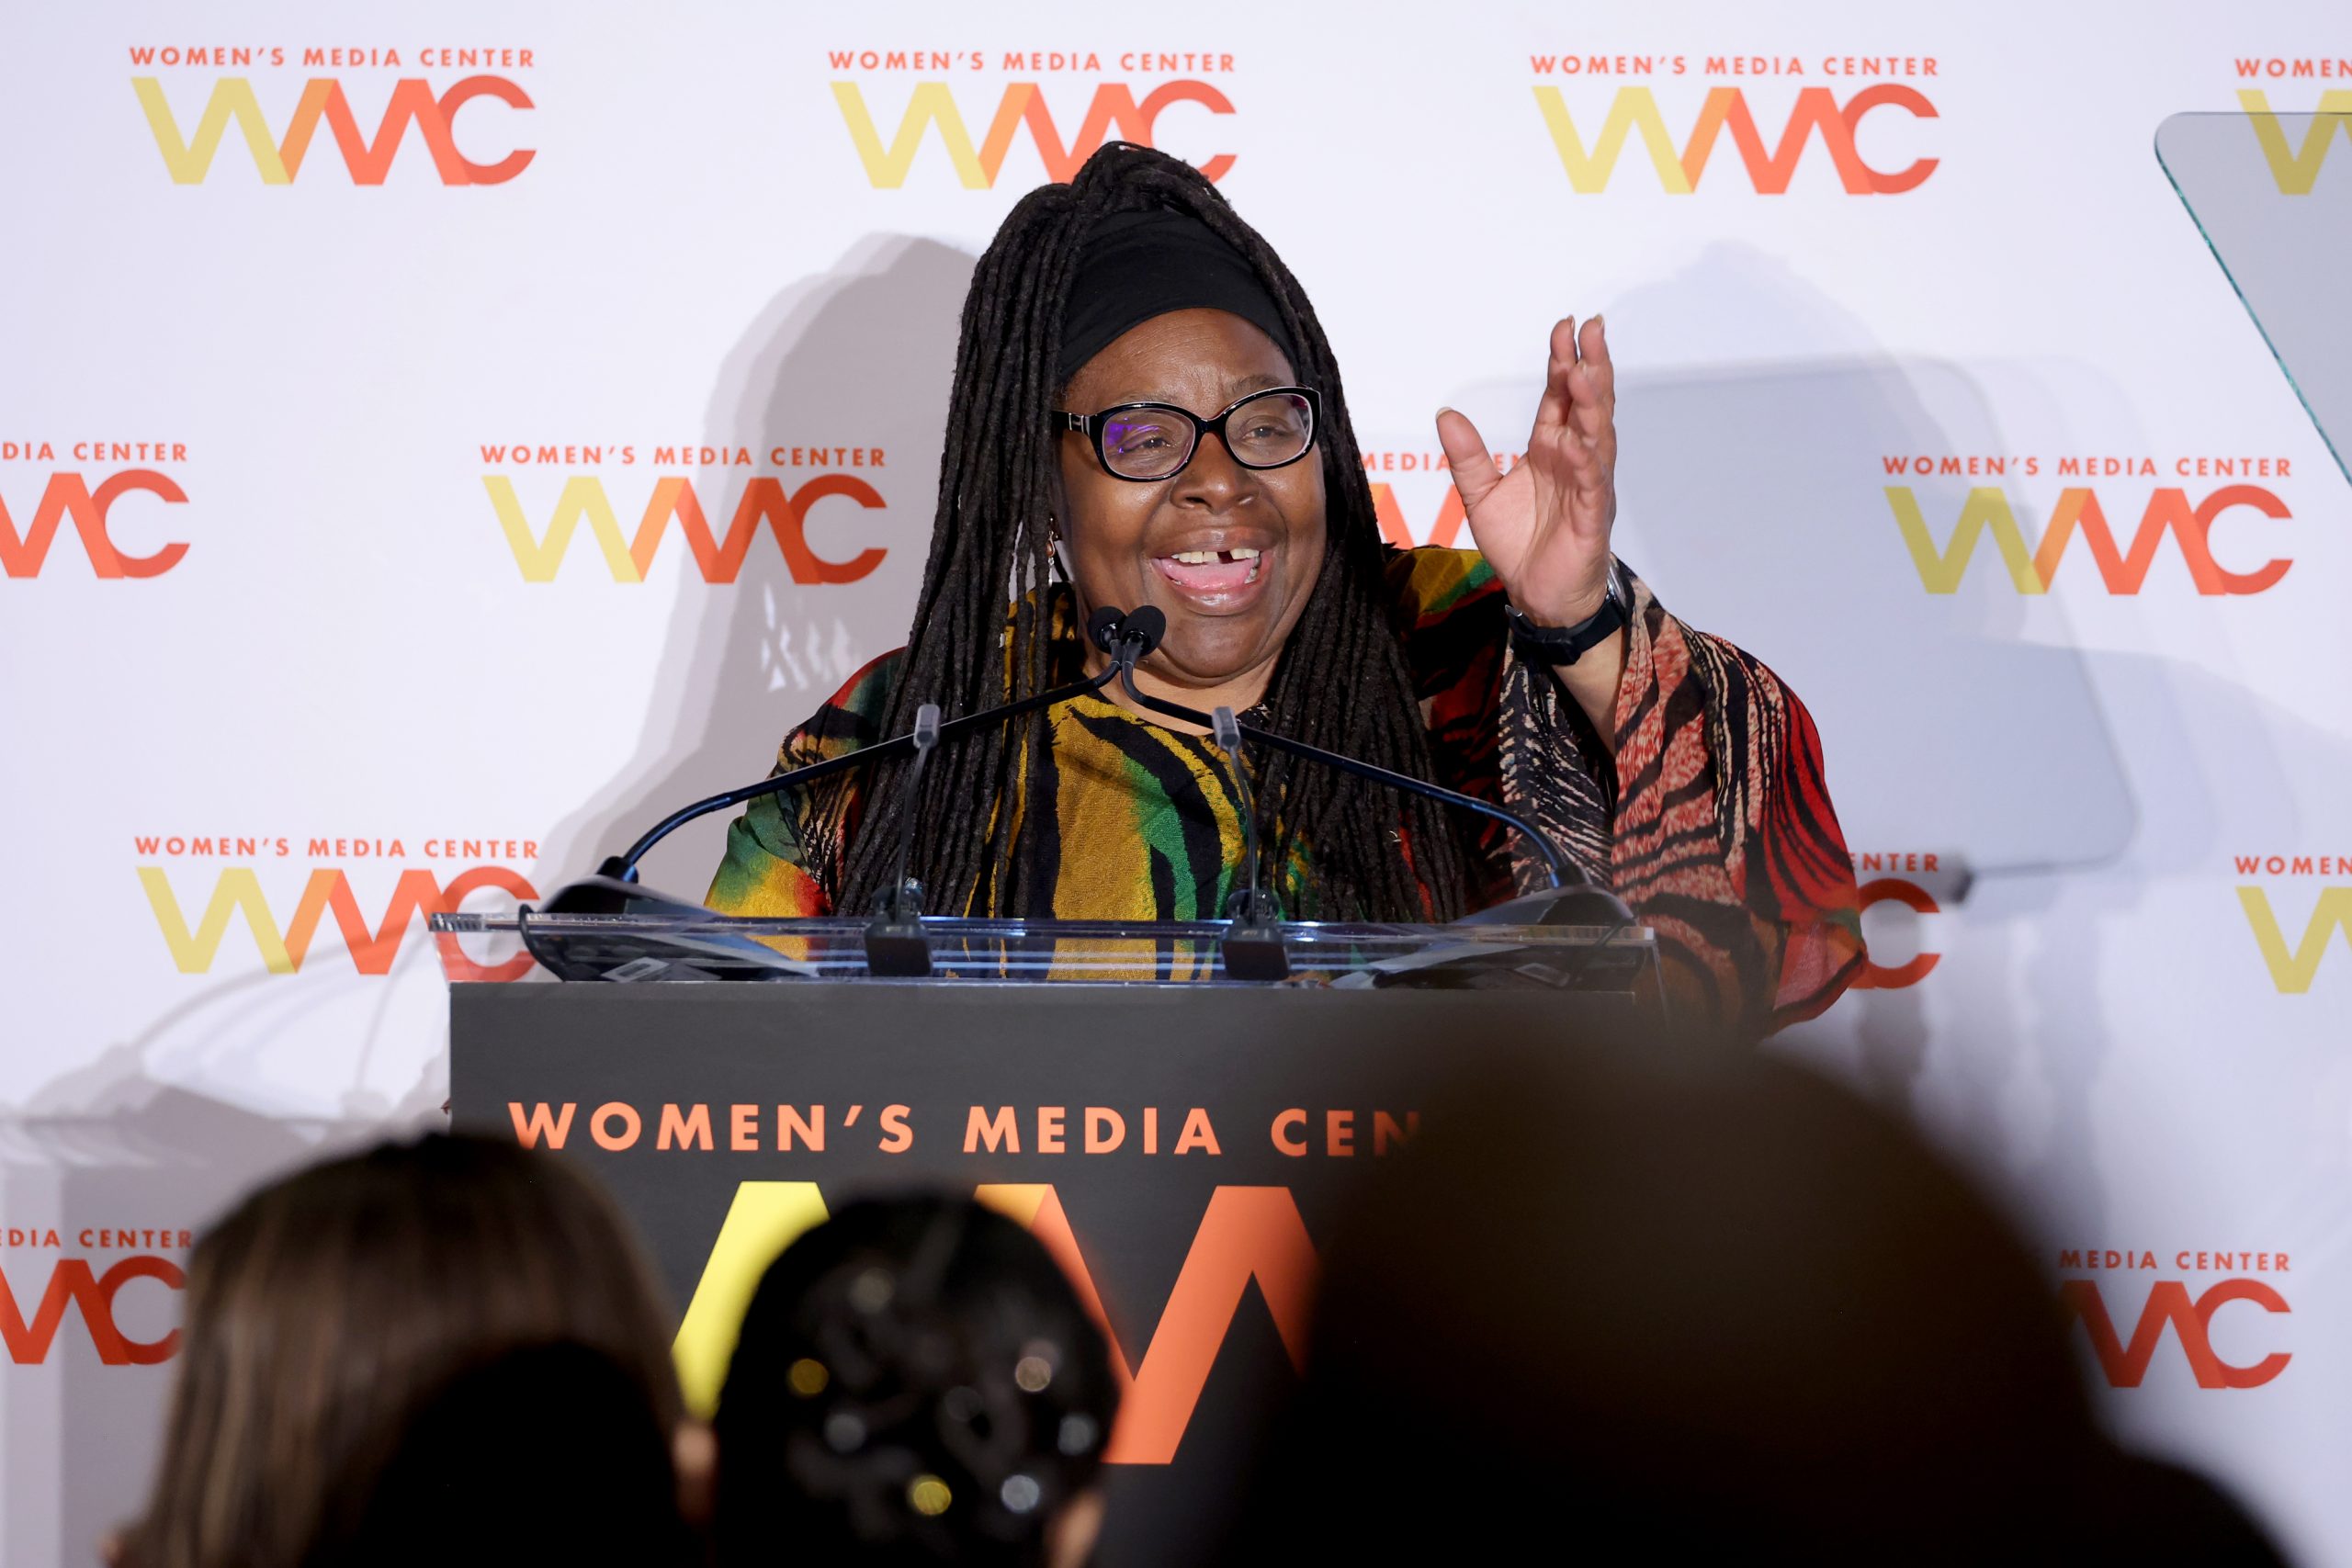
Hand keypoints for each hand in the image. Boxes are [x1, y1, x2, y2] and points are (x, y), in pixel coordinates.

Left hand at [1435, 315, 1616, 625]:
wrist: (1537, 594)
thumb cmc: (1520, 543)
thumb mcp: (1479, 495)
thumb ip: (1467, 457)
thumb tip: (1446, 414)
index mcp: (1550, 449)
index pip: (1559, 398)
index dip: (1562, 363)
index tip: (1563, 328)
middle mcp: (1574, 460)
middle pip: (1586, 405)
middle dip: (1590, 366)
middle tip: (1591, 329)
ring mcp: (1587, 485)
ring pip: (1596, 437)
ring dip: (1592, 404)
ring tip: (1586, 371)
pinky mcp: (1591, 516)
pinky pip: (1591, 484)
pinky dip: (1586, 462)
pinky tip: (1578, 440)